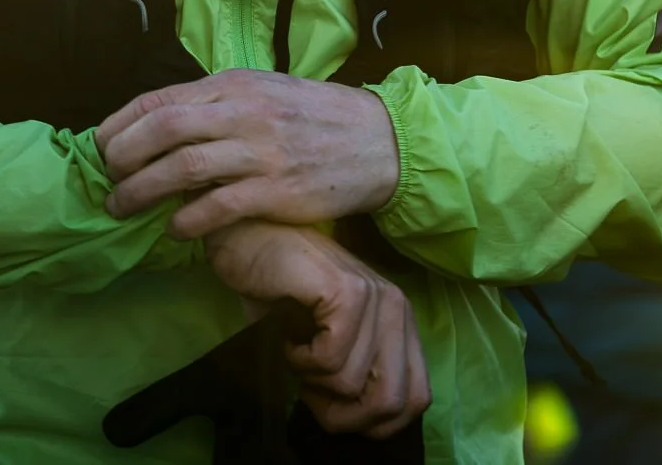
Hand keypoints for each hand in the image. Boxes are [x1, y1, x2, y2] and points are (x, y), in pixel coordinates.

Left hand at [99, 70, 398, 239]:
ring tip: (122, 206)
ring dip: (141, 191)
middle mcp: (244, 111)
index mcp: (235, 82)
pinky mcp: (278, 191)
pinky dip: (187, 220)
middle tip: (106, 178)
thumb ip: (216, 103)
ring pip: (182, 169)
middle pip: (163, 130)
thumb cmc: (314, 116)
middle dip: (122, 157)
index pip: (161, 99)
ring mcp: (261, 152)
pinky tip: (174, 229)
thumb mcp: (264, 91)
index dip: (120, 123)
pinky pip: (218, 208)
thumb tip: (160, 125)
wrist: (378, 141)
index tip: (99, 145)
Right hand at [205, 222, 429, 438]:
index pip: (415, 399)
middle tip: (308, 386)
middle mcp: (397, 308)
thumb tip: (358, 425)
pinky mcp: (346, 291)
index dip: (373, 422)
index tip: (333, 405)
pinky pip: (329, 359)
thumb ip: (353, 373)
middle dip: (341, 413)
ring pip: (351, 384)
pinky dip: (299, 359)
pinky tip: (288, 333)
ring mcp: (376, 297)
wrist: (246, 236)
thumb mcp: (327, 340)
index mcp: (400, 323)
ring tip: (294, 346)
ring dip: (310, 378)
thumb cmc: (280, 291)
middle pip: (390, 402)